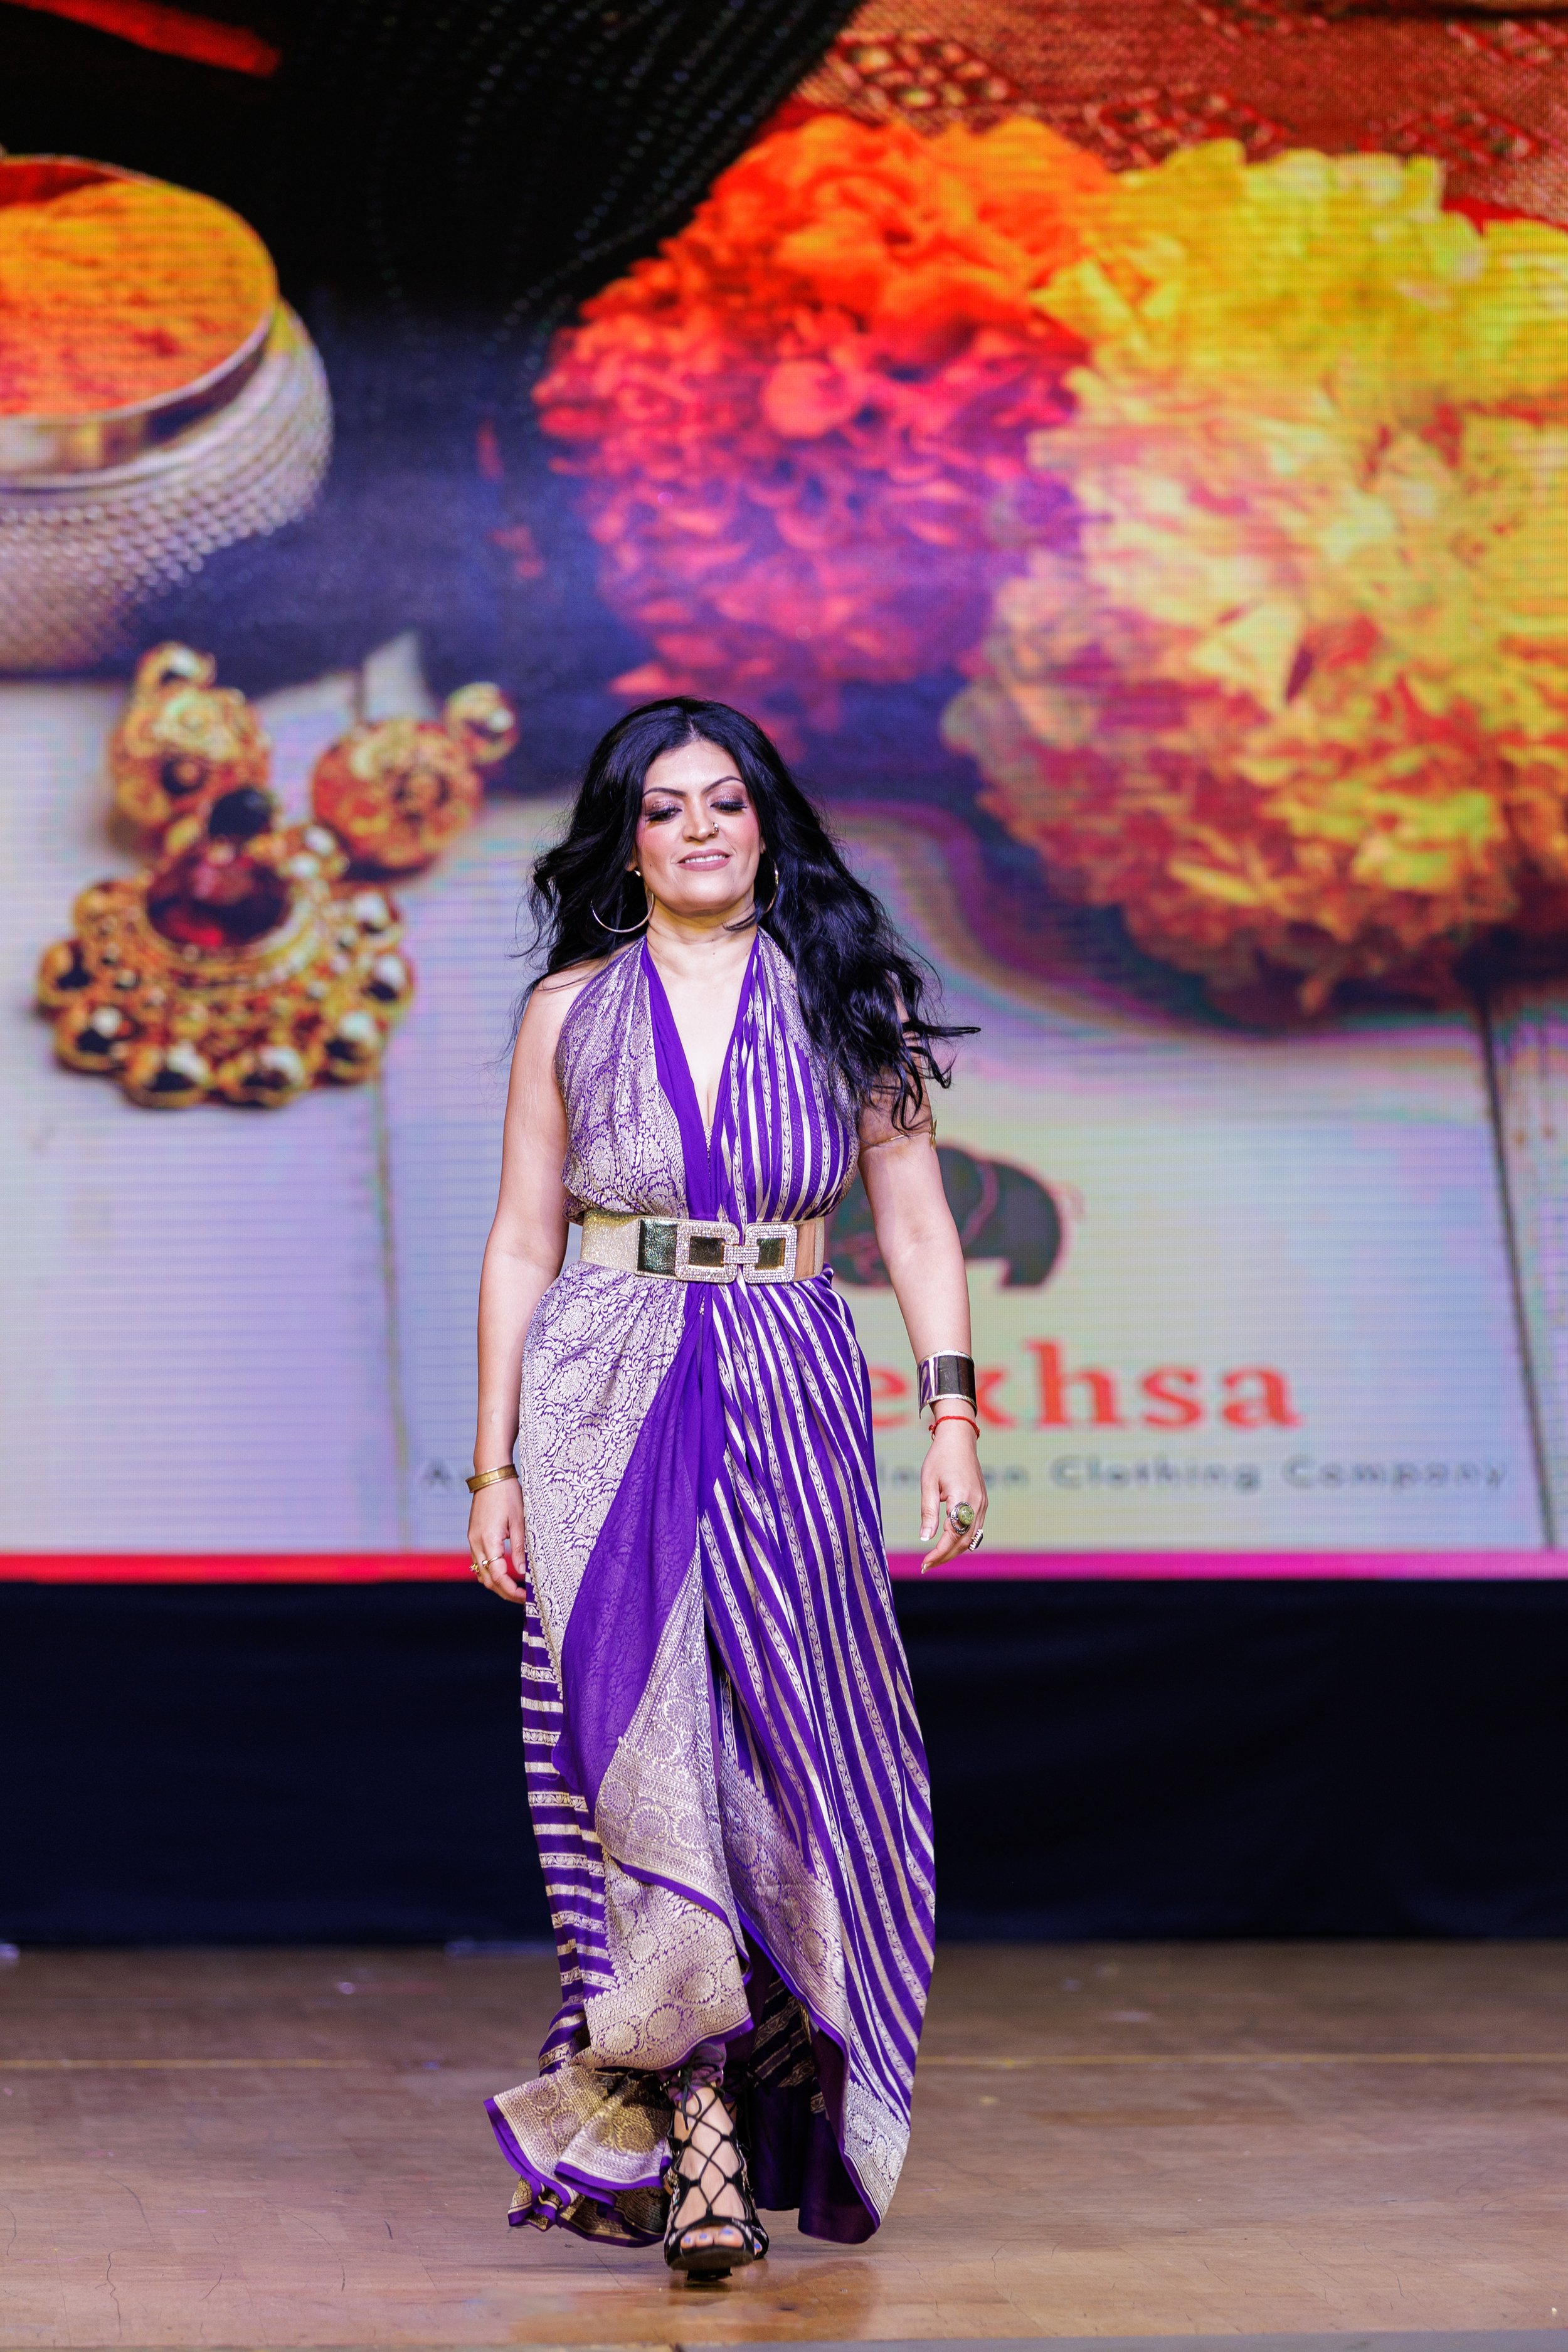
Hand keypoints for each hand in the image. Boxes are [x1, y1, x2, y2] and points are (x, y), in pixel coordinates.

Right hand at [467, 1478, 526, 1604]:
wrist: (491, 1475)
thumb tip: (521, 1572)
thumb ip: (519, 1549)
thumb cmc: (507, 1494)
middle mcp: (476, 1543)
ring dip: (496, 1583)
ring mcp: (472, 1539)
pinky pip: (478, 1561)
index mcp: (488, 1540)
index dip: (511, 1590)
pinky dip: (489, 1571)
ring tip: (515, 1587)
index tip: (525, 1596)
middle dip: (504, 1592)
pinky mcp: (473, 1535)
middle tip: (522, 1597)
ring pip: (480, 1572)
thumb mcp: (520, 1522)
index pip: (497, 1576)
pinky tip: (504, 1571)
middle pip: (486, 1579)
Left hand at [918, 1418, 986, 1571]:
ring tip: (935, 1558)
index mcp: (962, 1498)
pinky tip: (949, 1542)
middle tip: (926, 1565)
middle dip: (945, 1556)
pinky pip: (975, 1528)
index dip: (939, 1553)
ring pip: (971, 1537)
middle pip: (963, 1542)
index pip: (952, 1536)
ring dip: (954, 1550)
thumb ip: (928, 1512)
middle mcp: (977, 1504)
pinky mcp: (983, 1502)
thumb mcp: (928, 1483)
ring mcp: (982, 1504)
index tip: (924, 1564)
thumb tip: (925, 1538)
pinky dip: (962, 1539)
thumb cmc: (940, 1458)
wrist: (959, 1439)